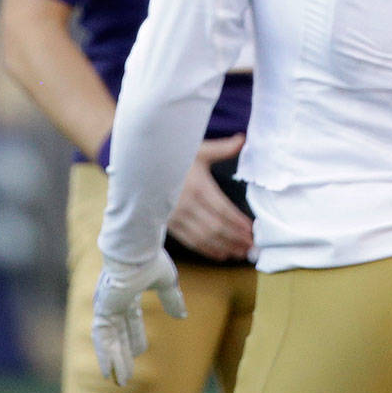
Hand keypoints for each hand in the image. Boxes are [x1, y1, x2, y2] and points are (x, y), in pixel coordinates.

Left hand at [92, 250, 185, 385]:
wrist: (136, 251)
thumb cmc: (151, 260)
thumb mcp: (166, 282)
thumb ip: (172, 299)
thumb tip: (183, 316)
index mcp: (128, 291)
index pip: (131, 319)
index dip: (136, 335)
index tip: (141, 351)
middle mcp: (114, 301)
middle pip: (119, 333)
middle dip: (123, 353)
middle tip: (127, 374)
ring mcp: (106, 306)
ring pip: (111, 340)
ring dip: (116, 360)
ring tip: (121, 381)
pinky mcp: (102, 311)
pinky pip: (102, 338)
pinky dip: (105, 355)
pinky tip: (108, 371)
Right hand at [166, 133, 252, 261]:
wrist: (139, 168)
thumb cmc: (171, 157)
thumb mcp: (197, 150)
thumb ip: (221, 148)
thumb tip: (242, 139)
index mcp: (197, 187)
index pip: (223, 210)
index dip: (238, 222)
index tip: (252, 229)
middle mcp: (186, 205)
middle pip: (216, 227)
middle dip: (235, 238)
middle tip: (252, 246)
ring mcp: (176, 217)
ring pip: (204, 238)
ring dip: (224, 247)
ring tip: (241, 252)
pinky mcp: (169, 225)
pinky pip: (190, 241)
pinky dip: (206, 250)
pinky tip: (221, 253)